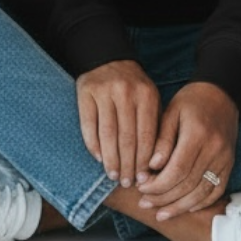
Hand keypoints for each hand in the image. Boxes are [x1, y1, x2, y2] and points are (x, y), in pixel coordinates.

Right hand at [76, 60, 161, 186]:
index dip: (144, 160)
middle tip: (127, 182)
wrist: (108, 58)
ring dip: (111, 159)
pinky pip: (89, 125)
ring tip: (113, 175)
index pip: (146, 135)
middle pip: (127, 138)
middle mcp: (126, 93)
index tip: (143, 178)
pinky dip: (93, 145)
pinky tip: (98, 158)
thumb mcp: (150, 99)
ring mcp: (105, 92)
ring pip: (108, 134)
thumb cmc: (134, 87)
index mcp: (146, 95)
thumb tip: (154, 164)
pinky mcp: (86, 93)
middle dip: (128, 164)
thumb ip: (154, 125)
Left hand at [136, 82, 238, 220]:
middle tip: (144, 203)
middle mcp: (215, 149)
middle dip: (164, 198)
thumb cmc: (191, 101)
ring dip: (180, 207)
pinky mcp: (229, 164)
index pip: (177, 170)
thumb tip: (151, 167)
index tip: (141, 188)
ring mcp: (225, 159)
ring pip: (201, 192)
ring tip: (161, 213)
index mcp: (198, 134)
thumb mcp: (171, 112)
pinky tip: (185, 208)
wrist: (221, 94)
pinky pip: (216, 190)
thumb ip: (161, 140)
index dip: (158, 184)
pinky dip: (200, 203)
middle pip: (188, 184)